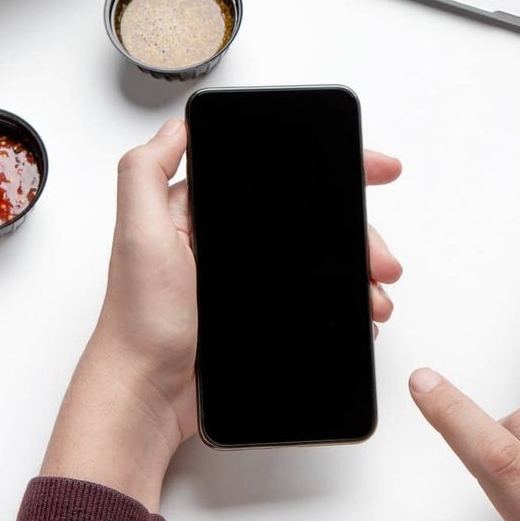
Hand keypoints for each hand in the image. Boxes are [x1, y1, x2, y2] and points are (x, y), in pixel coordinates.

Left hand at [39, 118, 403, 507]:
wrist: (148, 395)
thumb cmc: (139, 321)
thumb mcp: (137, 234)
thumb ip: (146, 173)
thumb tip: (178, 125)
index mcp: (204, 212)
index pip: (278, 175)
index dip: (330, 168)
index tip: (373, 170)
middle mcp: (229, 242)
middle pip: (312, 219)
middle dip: (358, 231)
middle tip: (382, 258)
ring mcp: (249, 281)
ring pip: (321, 262)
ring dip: (359, 272)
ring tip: (375, 295)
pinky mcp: (262, 316)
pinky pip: (315, 300)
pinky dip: (345, 305)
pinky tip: (361, 313)